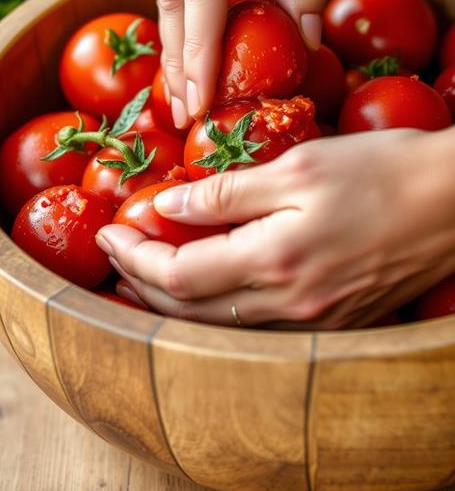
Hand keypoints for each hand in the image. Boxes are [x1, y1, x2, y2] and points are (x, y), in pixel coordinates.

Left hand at [96, 129, 454, 328]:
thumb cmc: (382, 169)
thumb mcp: (298, 166)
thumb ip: (227, 191)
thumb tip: (166, 205)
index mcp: (275, 260)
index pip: (178, 273)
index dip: (134, 255)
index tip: (108, 230)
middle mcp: (290, 303)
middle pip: (191, 310)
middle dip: (142, 282)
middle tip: (114, 252)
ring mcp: (314, 318)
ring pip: (220, 324)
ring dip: (175, 299)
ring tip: (144, 271)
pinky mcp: (334, 318)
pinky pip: (257, 324)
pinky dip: (217, 306)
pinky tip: (207, 282)